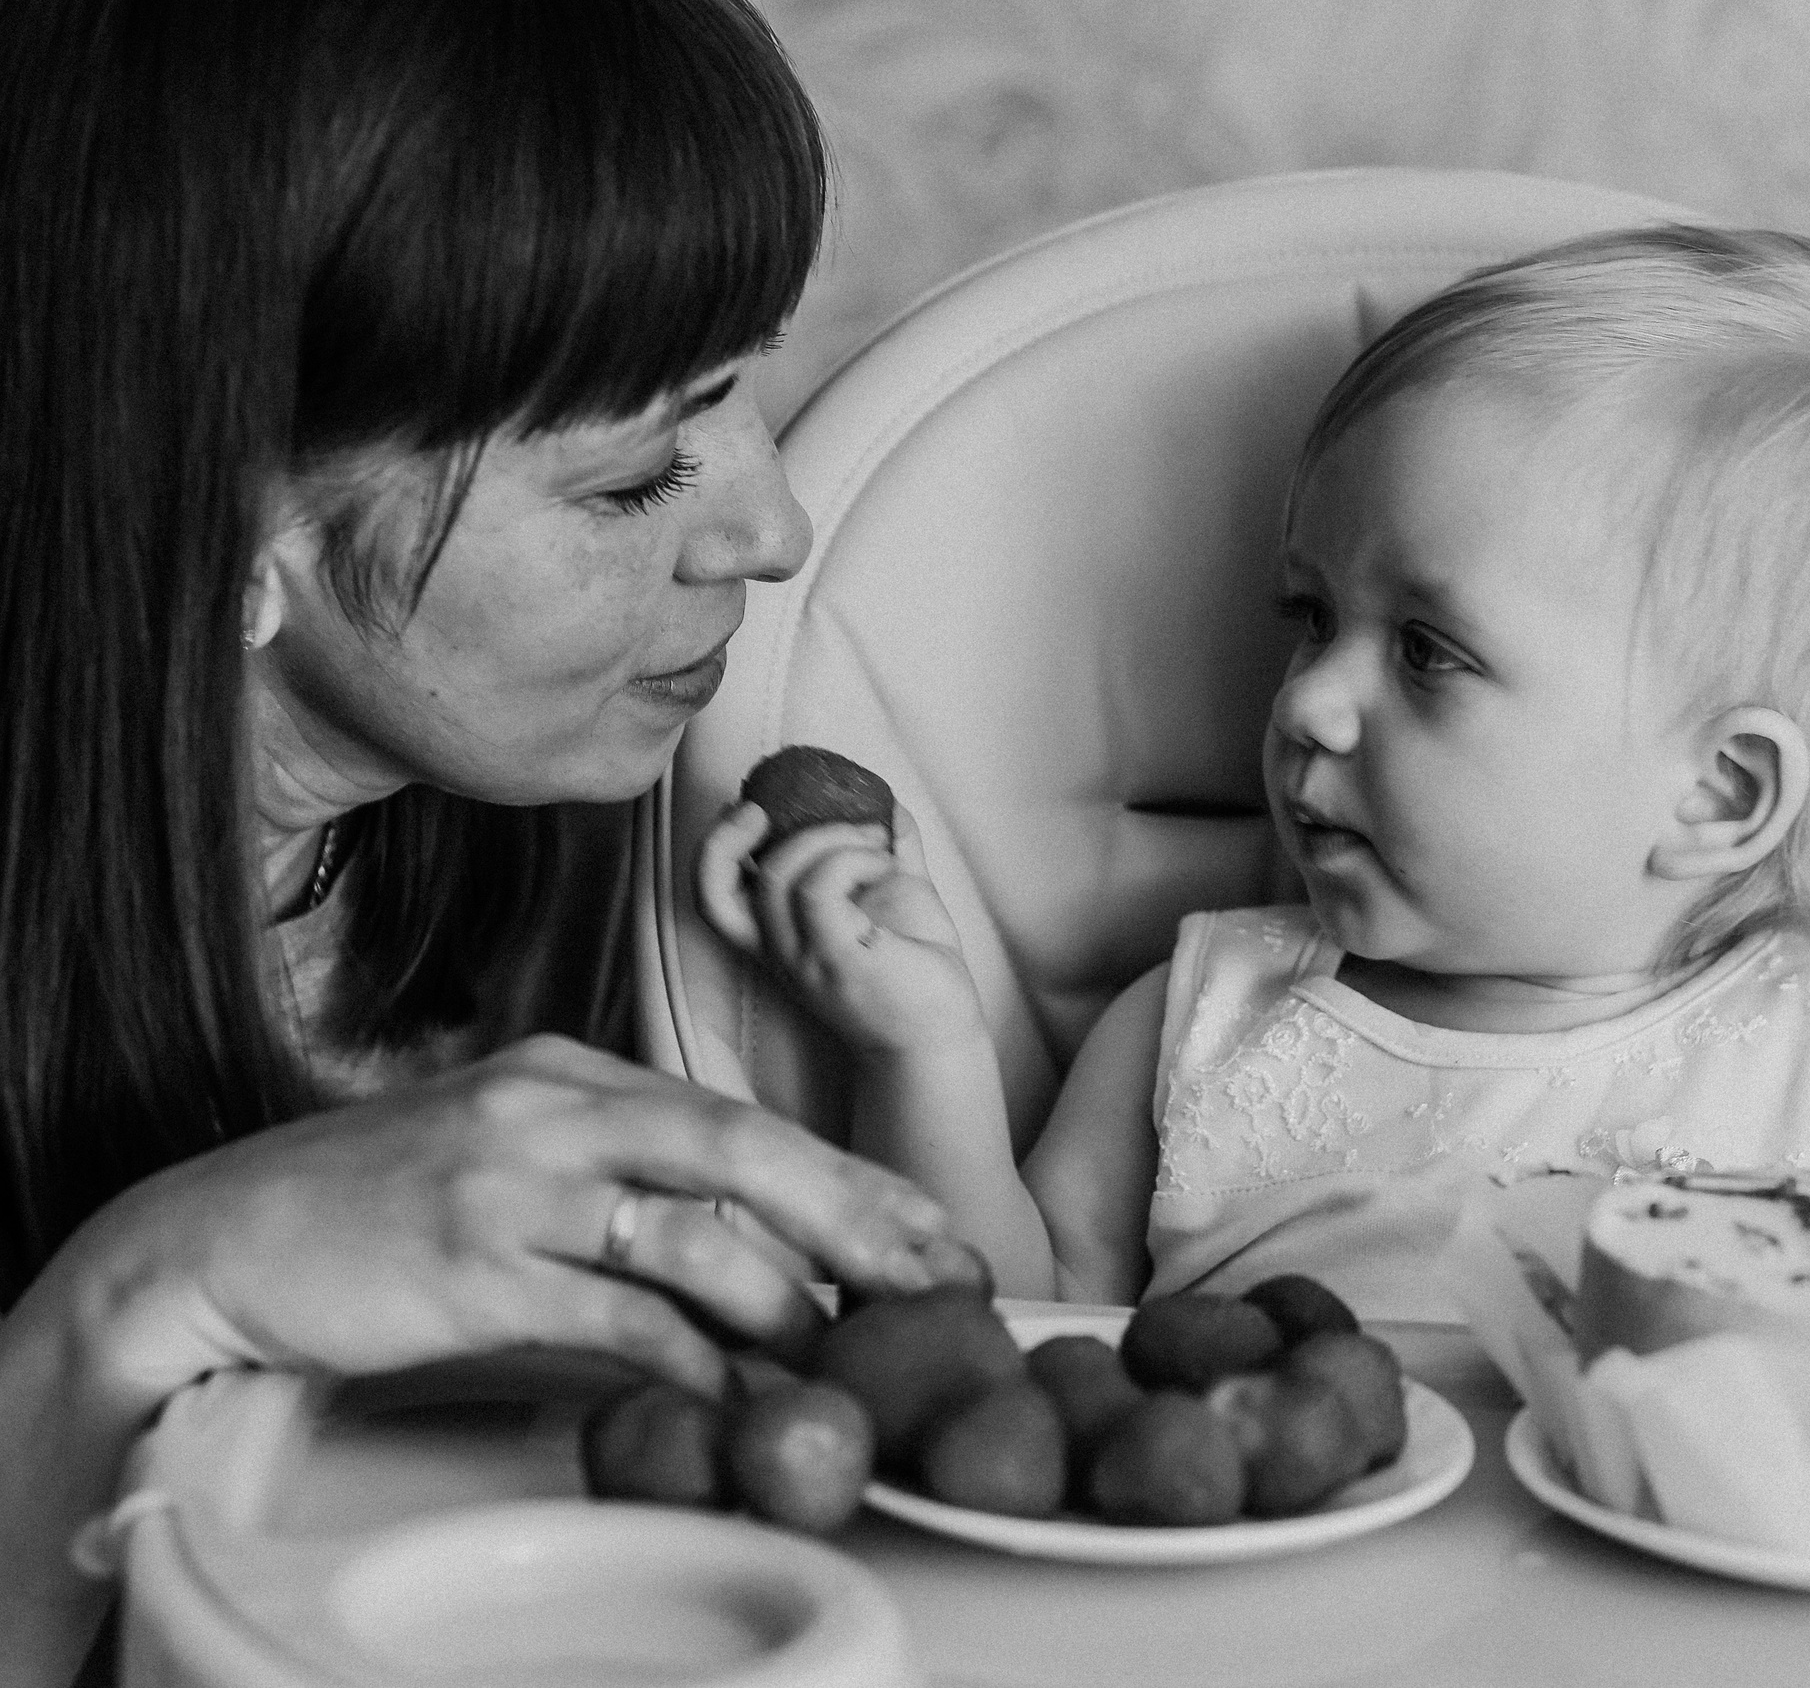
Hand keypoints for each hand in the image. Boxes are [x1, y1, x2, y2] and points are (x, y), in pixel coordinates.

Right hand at [70, 1035, 975, 1398]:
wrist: (213, 1238)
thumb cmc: (373, 1211)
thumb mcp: (509, 1156)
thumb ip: (615, 1177)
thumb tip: (743, 1244)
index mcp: (574, 1072)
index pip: (744, 1119)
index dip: (851, 1180)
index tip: (932, 1237)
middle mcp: (555, 1104)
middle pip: (745, 1152)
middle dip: (860, 1221)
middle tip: (940, 1287)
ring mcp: (512, 1178)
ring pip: (691, 1232)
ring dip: (784, 1303)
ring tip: (850, 1359)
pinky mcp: (471, 1261)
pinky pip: (612, 1313)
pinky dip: (689, 1358)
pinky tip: (735, 1393)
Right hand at [696, 800, 987, 1060]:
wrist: (940, 1032)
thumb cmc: (917, 969)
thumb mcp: (896, 895)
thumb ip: (889, 849)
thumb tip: (890, 804)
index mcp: (779, 935)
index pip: (711, 894)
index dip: (715, 846)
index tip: (753, 809)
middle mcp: (779, 949)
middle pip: (713, 887)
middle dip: (730, 832)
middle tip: (780, 805)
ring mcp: (804, 957)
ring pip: (777, 876)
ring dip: (828, 835)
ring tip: (874, 838)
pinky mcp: (836, 959)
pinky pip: (820, 889)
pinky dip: (853, 856)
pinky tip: (886, 862)